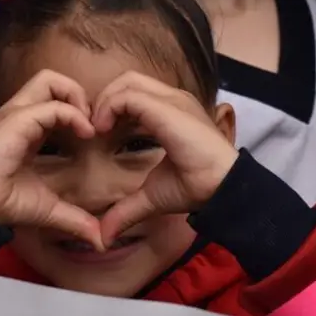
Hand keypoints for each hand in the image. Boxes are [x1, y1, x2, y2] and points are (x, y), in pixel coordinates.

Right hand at [0, 70, 103, 249]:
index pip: (54, 98)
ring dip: (76, 97)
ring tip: (87, 125)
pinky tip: (85, 135)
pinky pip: (52, 106)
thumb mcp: (48, 208)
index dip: (77, 109)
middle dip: (78, 93)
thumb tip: (100, 239)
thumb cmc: (3, 202)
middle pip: (51, 79)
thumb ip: (74, 218)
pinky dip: (73, 115)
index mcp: (26, 127)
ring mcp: (16, 113)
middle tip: (91, 123)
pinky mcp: (16, 120)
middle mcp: (20, 113)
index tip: (92, 135)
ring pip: (50, 80)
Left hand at [92, 72, 238, 245]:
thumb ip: (126, 210)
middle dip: (105, 99)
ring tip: (97, 129)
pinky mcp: (167, 109)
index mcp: (171, 112)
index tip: (98, 134)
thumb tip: (105, 236)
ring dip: (104, 102)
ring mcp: (172, 100)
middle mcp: (172, 100)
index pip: (134, 92)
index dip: (111, 107)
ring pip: (126, 82)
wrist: (222, 188)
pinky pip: (128, 96)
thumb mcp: (151, 197)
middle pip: (127, 80)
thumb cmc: (195, 187)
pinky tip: (103, 131)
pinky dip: (109, 108)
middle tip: (93, 127)